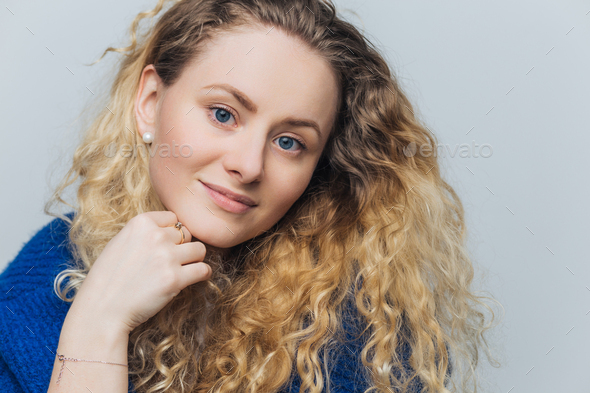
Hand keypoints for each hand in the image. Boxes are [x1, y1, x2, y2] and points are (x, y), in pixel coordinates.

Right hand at [68, 211, 208, 333]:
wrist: (102, 309)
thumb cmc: (108, 279)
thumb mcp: (120, 242)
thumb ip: (145, 233)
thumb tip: (171, 230)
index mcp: (141, 223)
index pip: (173, 218)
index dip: (172, 232)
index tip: (166, 245)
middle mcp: (156, 236)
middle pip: (188, 234)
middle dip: (183, 246)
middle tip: (173, 261)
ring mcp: (167, 257)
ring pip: (200, 250)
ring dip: (195, 259)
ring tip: (186, 269)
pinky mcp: (175, 279)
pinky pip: (203, 270)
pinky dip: (204, 274)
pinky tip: (197, 277)